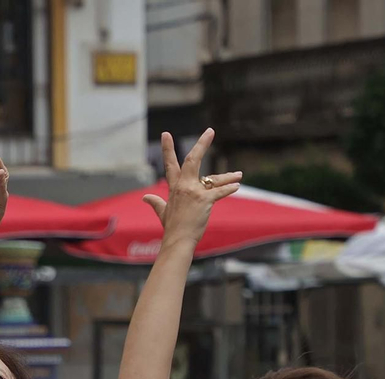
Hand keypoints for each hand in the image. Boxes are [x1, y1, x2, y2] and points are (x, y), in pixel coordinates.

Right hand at [142, 130, 241, 246]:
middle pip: (192, 160)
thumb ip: (155, 202)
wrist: (177, 240)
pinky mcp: (204, 200)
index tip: (166, 134)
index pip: (171, 165)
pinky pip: (219, 192)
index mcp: (174, 188)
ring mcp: (193, 192)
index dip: (168, 149)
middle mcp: (183, 186)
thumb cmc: (171, 228)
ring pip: (213, 178)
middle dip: (202, 144)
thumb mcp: (162, 212)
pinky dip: (229, 189)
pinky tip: (237, 186)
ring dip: (228, 176)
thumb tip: (145, 197)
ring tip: (238, 174)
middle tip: (210, 131)